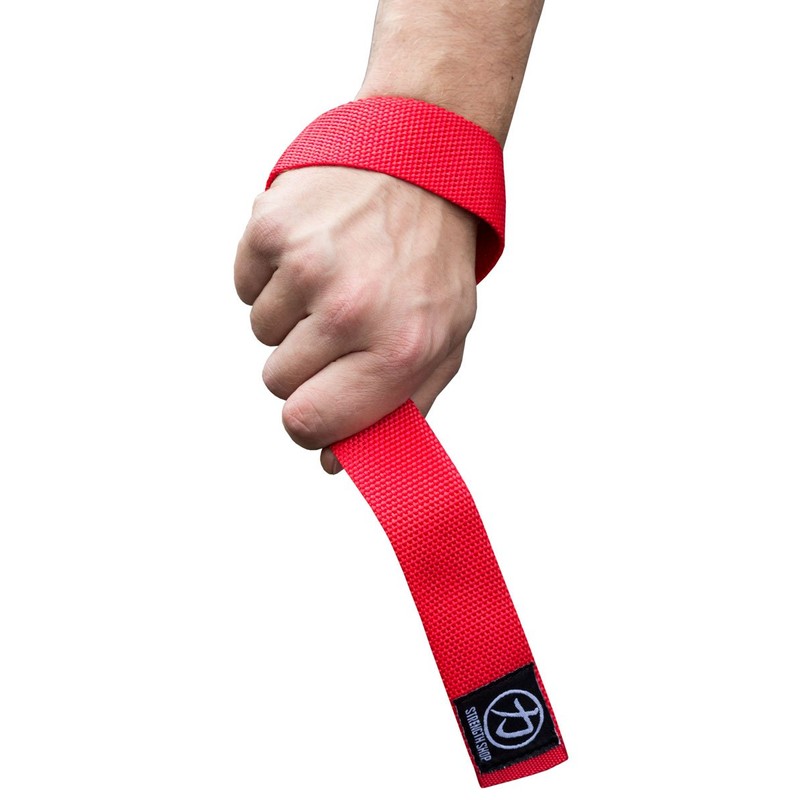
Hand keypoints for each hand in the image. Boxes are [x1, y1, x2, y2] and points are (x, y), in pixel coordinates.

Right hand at [234, 166, 477, 472]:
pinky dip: (270, 274)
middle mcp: (351, 311)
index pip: (308, 423)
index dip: (307, 420)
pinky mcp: (273, 226)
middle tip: (339, 322)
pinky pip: (245, 284)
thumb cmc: (430, 268)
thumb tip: (332, 464)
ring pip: (261, 331)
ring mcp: (309, 265)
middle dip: (303, 362)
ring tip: (332, 278)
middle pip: (276, 380)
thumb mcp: (442, 344)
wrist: (422, 169)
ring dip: (290, 313)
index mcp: (398, 351)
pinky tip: (313, 250)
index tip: (314, 405)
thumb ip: (396, 411)